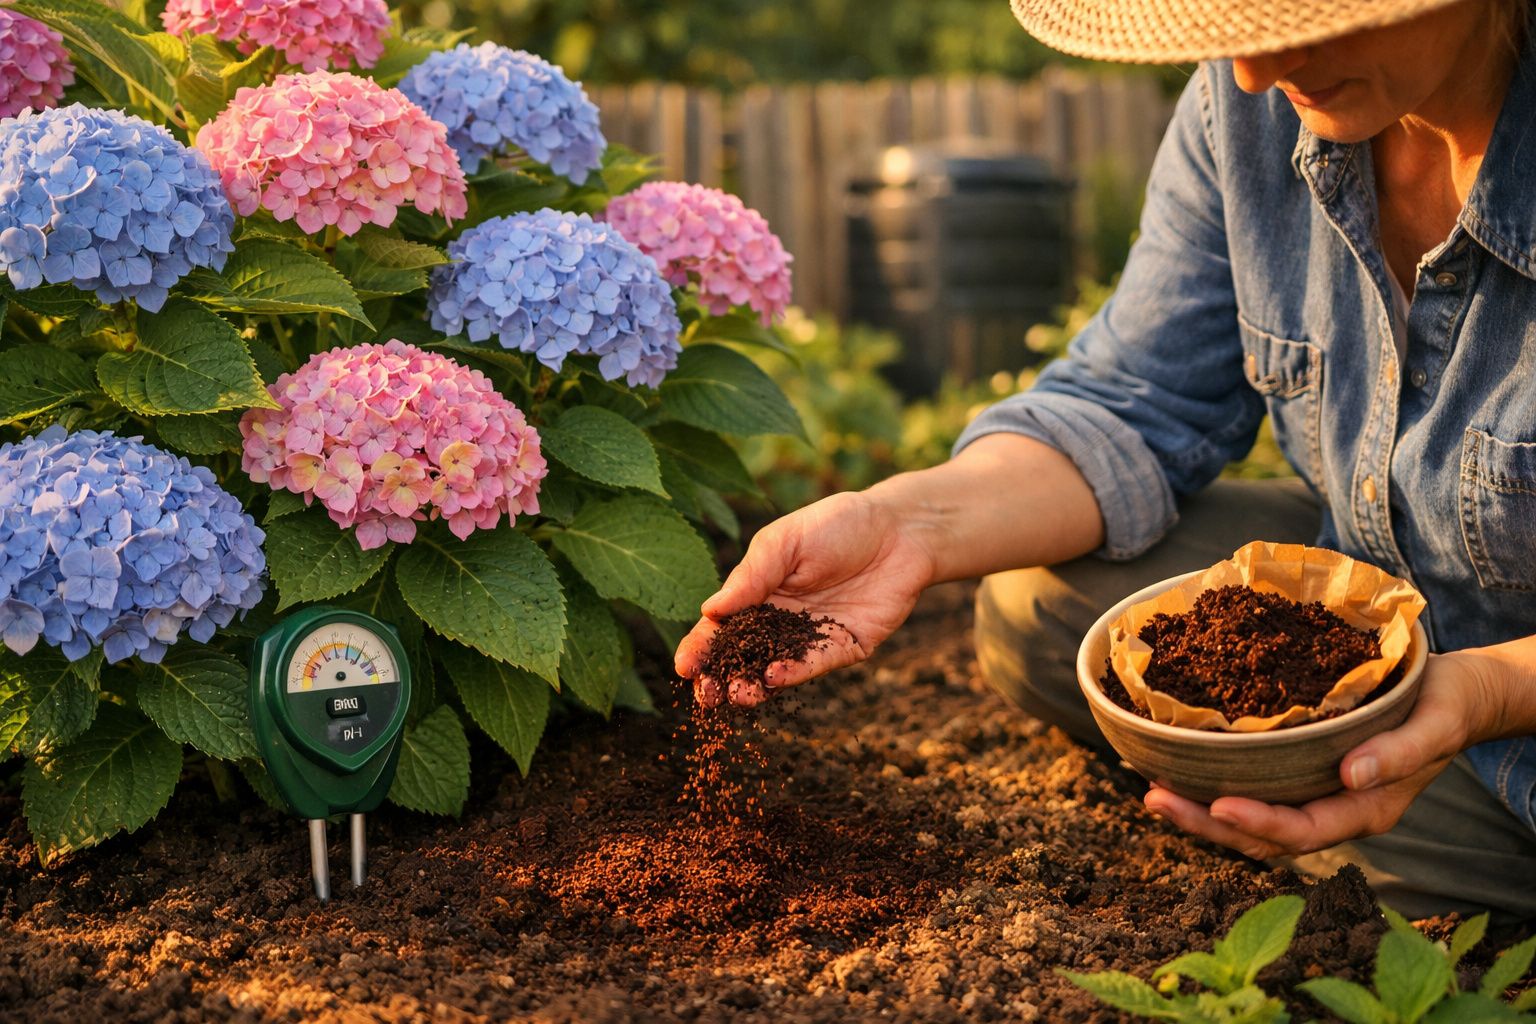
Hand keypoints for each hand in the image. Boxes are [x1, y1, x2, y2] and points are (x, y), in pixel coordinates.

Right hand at [673, 490, 936, 707]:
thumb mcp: (785, 542)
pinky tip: (775, 678)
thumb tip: (709, 611)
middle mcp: (780, 621)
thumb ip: (751, 576)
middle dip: (721, 679)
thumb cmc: (837, 524)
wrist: (900, 530)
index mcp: (757, 593)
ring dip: (754, 685)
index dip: (701, 648)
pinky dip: (794, 674)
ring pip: (775, 669)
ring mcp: (811, 637)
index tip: (683, 667)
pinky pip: (815, 665)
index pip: (721, 627)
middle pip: (743, 657)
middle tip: (706, 696)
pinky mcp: (844, 647)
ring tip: (737, 695)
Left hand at [1143, 650, 1498, 858]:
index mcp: (1367, 810)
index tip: (1218, 805)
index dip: (1260, 823)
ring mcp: (1316, 794)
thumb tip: (1352, 775)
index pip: (1304, 830)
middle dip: (1206, 823)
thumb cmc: (1447, 705)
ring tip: (1151, 787)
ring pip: (1250, 819)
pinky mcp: (1302, 771)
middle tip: (1154, 797)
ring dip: (1199, 809)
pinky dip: (1213, 781)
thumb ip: (1399, 753)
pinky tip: (1175, 761)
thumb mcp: (1435, 724)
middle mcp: (1334, 809)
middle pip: (1263, 836)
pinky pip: (1253, 788)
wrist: (1459, 695)